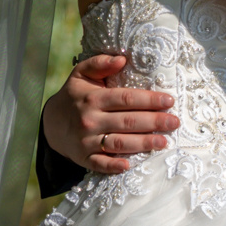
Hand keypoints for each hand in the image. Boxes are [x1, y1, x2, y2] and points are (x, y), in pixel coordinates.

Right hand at [46, 54, 176, 178]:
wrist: (51, 123)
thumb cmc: (75, 96)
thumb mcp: (81, 74)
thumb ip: (100, 63)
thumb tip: (122, 59)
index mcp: (92, 98)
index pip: (126, 98)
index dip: (149, 100)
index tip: (169, 101)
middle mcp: (89, 119)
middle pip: (127, 121)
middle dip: (154, 122)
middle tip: (174, 122)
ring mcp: (86, 141)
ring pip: (119, 143)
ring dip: (143, 143)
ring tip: (164, 142)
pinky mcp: (83, 158)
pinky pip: (100, 164)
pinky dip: (114, 166)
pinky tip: (129, 165)